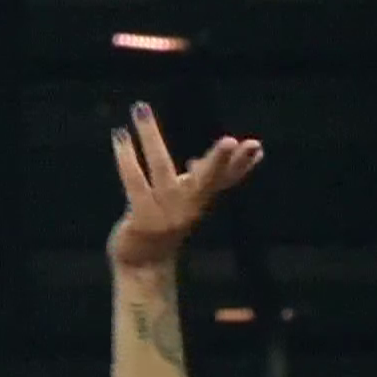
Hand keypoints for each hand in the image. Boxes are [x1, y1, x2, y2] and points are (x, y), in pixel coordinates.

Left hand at [107, 103, 263, 270]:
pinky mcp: (141, 217)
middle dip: (219, 161)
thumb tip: (198, 161)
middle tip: (231, 140)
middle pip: (207, 180)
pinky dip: (126, 157)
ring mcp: (164, 212)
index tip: (256, 148)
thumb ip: (194, 185)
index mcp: (200, 201)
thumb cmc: (164, 228)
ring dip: (151, 137)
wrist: (144, 266)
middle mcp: (186, 206)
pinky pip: (134, 181)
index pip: (225, 180)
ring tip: (142, 109)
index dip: (241, 166)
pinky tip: (120, 135)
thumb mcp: (184, 206)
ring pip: (160, 168)